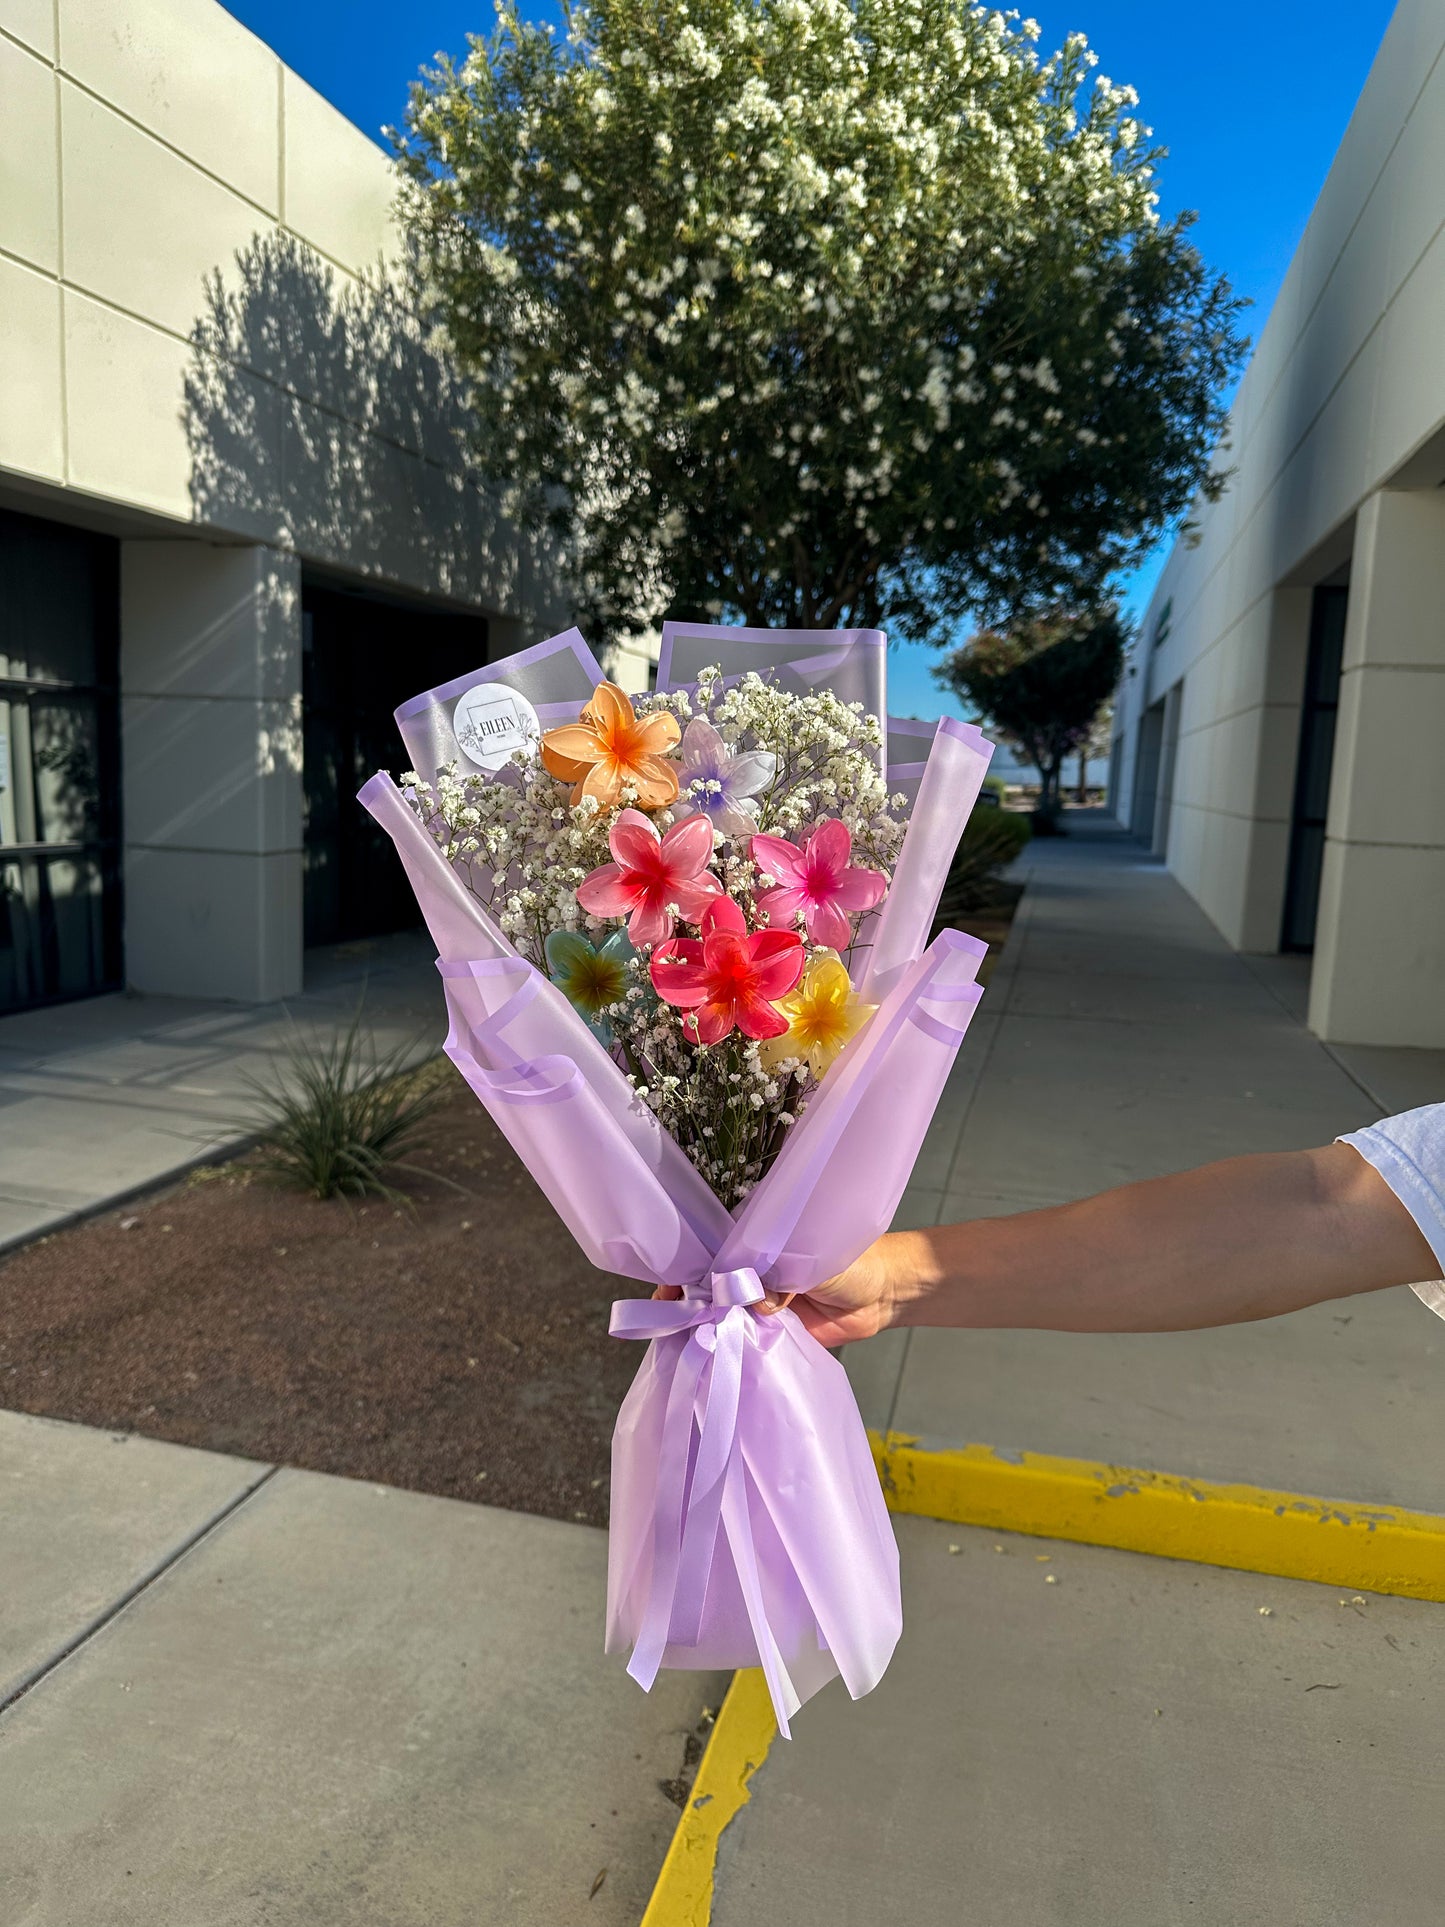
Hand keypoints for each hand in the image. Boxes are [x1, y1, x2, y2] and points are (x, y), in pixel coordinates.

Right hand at [653, 1236, 907, 1346]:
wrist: (883, 1296)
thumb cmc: (850, 1261)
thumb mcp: (808, 1260)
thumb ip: (778, 1276)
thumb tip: (751, 1300)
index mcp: (756, 1242)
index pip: (713, 1250)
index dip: (688, 1264)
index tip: (667, 1281)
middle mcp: (751, 1271)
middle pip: (710, 1284)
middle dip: (690, 1297)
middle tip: (669, 1312)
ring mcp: (758, 1302)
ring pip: (724, 1313)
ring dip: (708, 1324)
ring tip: (684, 1334)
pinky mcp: (770, 1331)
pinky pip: (744, 1337)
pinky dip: (730, 1344)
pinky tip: (713, 1351)